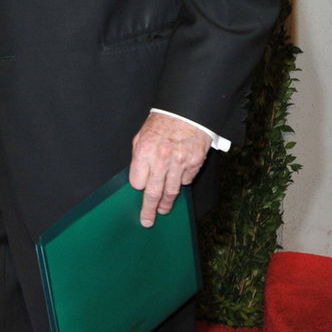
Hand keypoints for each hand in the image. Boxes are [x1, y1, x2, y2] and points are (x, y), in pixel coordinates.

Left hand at [128, 112, 210, 226]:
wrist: (187, 111)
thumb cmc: (163, 123)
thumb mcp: (142, 136)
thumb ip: (139, 158)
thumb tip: (138, 178)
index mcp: (144, 152)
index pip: (137, 182)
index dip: (138, 186)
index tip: (140, 188)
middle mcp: (161, 159)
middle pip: (153, 193)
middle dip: (149, 209)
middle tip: (147, 220)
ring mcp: (179, 163)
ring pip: (171, 192)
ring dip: (166, 204)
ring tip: (163, 210)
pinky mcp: (194, 163)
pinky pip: (186, 180)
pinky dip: (182, 183)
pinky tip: (179, 181)